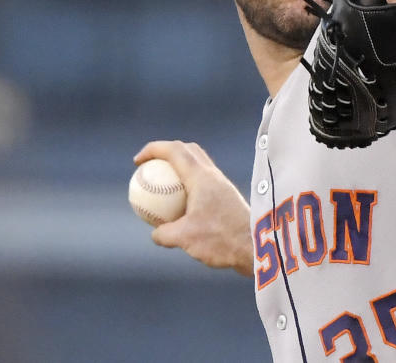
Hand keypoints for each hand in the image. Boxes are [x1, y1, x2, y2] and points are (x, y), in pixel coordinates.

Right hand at [133, 140, 252, 276]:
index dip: (153, 149)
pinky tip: (181, 208)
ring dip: (180, 169)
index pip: (174, 150)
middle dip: (167, 152)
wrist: (257, 246)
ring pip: (198, 166)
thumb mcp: (184, 238)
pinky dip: (189, 187)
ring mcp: (222, 185)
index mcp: (201, 177)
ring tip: (164, 188)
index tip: (137, 161)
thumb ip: (164, 233)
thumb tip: (155, 233)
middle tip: (151, 167)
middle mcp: (213, 175)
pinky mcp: (227, 197)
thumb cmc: (221, 239)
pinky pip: (203, 184)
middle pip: (188, 151)